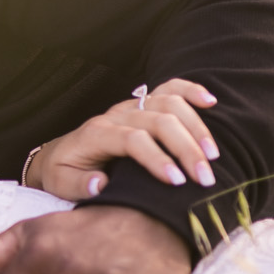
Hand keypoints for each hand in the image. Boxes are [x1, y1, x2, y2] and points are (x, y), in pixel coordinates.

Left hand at [24, 79, 221, 199]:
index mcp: (96, 134)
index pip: (132, 140)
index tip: (177, 182)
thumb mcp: (61, 183)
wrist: (60, 154)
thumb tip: (101, 184)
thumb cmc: (64, 172)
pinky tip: (211, 102)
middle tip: (205, 177)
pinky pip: (168, 88)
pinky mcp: (142, 104)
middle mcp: (116, 115)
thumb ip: (78, 185)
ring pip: (169, 104)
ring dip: (196, 127)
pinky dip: (191, 90)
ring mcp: (131, 107)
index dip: (156, 159)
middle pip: (158, 121)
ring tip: (213, 155)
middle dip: (185, 149)